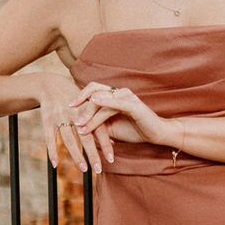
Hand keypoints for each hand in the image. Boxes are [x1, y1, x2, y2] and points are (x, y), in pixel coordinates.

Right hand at [38, 74, 112, 173]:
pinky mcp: (47, 119)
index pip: (99, 130)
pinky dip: (52, 151)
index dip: (106, 145)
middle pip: (85, 137)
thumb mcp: (88, 106)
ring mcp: (60, 117)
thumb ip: (99, 123)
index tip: (111, 159)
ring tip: (84, 169)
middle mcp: (75, 114)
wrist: (51, 85)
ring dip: (76, 156)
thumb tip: (113, 143)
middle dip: (92, 154)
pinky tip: (55, 164)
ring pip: (69, 140)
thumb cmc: (75, 99)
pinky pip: (49, 138)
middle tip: (99, 169)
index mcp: (88, 110)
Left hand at [68, 83, 182, 153]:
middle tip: (71, 114)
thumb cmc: (134, 130)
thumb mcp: (110, 129)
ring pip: (103, 100)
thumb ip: (96, 125)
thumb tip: (78, 128)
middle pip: (95, 91)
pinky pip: (116, 102)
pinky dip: (104, 102)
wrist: (156, 134)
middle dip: (81, 102)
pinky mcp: (134, 105)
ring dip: (90, 112)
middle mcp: (119, 93)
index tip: (68, 106)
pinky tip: (95, 103)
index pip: (93, 90)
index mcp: (114, 96)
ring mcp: (127, 97)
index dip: (80, 96)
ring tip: (81, 123)